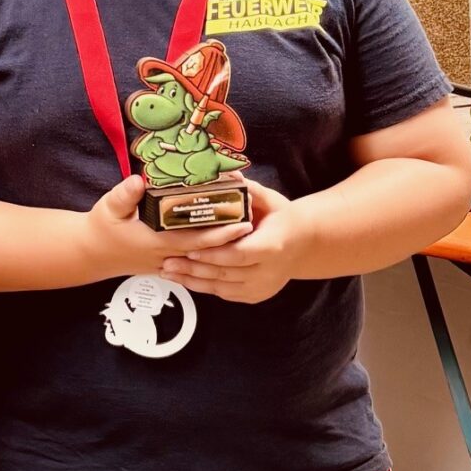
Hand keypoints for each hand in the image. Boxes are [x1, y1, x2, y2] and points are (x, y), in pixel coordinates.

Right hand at [83, 177, 253, 281]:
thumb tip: (139, 181)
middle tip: (255, 224)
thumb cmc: (101, 228)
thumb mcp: (108, 207)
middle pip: (206, 250)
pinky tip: (225, 243)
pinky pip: (193, 260)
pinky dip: (210, 253)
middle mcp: (167, 255)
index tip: (243, 223)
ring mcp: (167, 262)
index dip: (221, 234)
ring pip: (202, 257)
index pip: (196, 240)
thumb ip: (124, 195)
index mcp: (156, 242)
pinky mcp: (166, 263)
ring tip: (247, 231)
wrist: (91, 253)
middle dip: (231, 239)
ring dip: (223, 247)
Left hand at [159, 180, 303, 303]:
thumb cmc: (282, 218)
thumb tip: (230, 175)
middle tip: (167, 261)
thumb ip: (251, 191)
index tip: (190, 249)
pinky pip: (226, 294)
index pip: (239, 254)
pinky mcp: (255, 295)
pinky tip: (184, 279)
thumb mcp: (271, 200)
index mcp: (272, 246)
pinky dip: (204, 288)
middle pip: (226, 273)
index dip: (213, 254)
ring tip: (168, 271)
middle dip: (194, 268)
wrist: (303, 244)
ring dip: (193, 281)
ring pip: (223, 287)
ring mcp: (262, 287)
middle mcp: (269, 271)